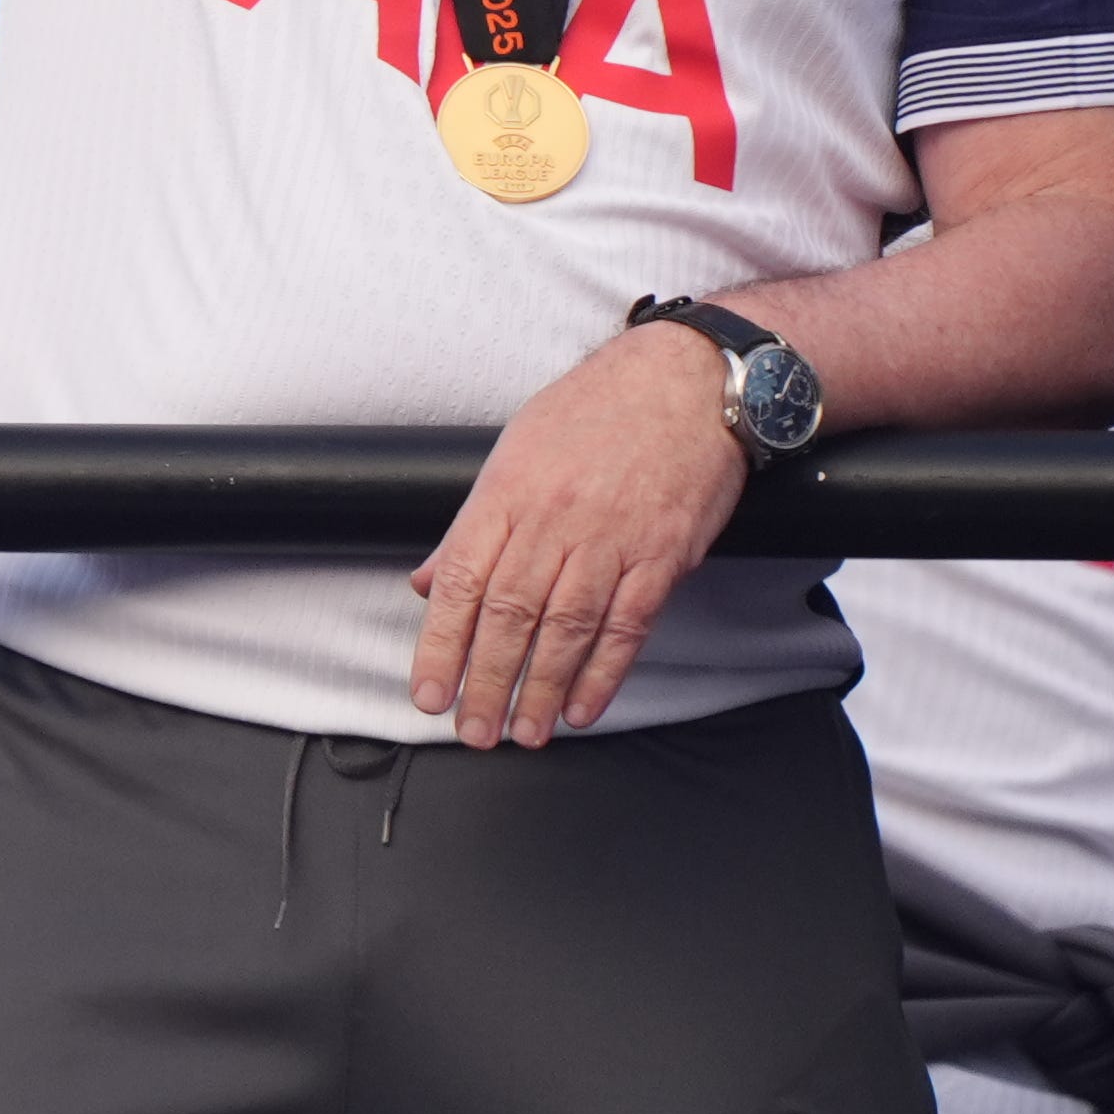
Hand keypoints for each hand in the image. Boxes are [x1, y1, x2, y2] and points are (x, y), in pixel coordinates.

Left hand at [407, 316, 754, 746]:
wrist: (684, 381)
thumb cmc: (596, 410)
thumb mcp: (515, 451)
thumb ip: (473, 524)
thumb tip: (431, 583)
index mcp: (508, 491)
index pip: (463, 581)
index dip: (441, 644)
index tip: (429, 691)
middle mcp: (555, 518)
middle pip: (510, 615)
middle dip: (486, 681)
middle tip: (472, 730)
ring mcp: (611, 539)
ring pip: (565, 628)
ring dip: (539, 688)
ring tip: (521, 732)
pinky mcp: (662, 555)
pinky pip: (627, 626)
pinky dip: (603, 673)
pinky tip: (581, 707)